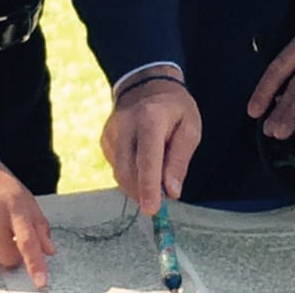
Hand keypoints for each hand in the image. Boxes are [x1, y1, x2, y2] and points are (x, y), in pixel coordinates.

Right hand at [101, 67, 200, 214]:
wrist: (146, 84)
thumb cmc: (174, 108)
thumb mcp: (190, 128)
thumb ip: (180, 160)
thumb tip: (172, 191)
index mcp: (150, 119)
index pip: (147, 159)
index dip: (149, 187)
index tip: (152, 209)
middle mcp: (125, 125)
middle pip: (127, 170)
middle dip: (142, 193)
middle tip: (159, 202)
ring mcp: (111, 132)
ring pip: (119, 172)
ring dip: (136, 185)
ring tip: (154, 180)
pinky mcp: (105, 139)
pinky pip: (115, 166)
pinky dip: (129, 174)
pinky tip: (141, 164)